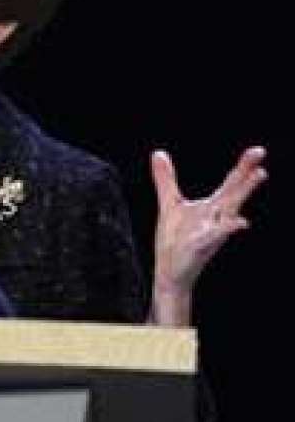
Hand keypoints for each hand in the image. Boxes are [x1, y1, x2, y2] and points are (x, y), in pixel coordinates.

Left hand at [151, 146, 266, 295]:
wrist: (170, 270)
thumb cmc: (175, 239)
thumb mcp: (170, 203)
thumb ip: (166, 179)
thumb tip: (158, 153)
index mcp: (211, 207)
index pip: (230, 184)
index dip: (243, 167)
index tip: (258, 151)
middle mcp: (216, 218)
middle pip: (234, 195)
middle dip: (247, 179)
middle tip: (262, 163)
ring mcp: (210, 232)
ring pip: (229, 213)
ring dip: (241, 197)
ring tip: (257, 180)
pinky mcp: (200, 246)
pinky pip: (215, 236)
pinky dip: (226, 229)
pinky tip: (240, 222)